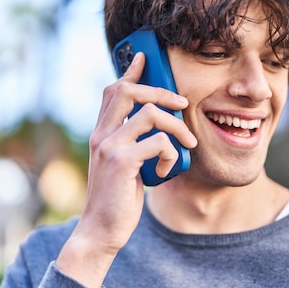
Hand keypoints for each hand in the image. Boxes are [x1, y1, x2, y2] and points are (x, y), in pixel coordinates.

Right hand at [56, 52, 196, 287]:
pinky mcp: (121, 162)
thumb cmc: (117, 198)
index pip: (112, 91)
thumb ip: (132, 143)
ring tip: (188, 143)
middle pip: (129, 90)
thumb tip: (158, 125)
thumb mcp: (123, 165)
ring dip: (177, 126)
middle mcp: (101, 134)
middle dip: (161, 91)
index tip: (145, 57)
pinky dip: (170, 154)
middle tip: (182, 104)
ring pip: (150, 113)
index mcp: (101, 133)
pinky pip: (158, 142)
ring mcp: (109, 146)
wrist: (100, 230)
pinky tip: (166, 170)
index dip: (130, 71)